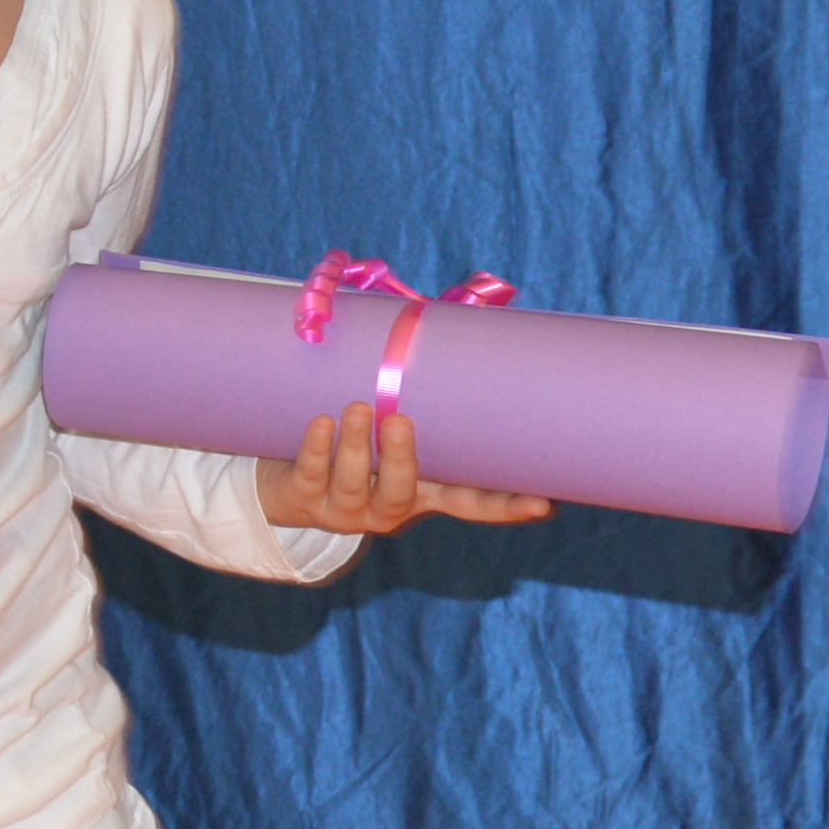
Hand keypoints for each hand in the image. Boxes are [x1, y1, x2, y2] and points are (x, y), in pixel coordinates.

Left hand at [260, 407, 552, 537]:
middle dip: (401, 459)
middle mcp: (387, 508)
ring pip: (354, 485)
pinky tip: (322, 421)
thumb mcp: (395, 425)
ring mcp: (345, 509)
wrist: (287, 482)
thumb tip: (467, 320)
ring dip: (355, 446)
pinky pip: (312, 476)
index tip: (542, 504)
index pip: (470, 504)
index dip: (505, 507)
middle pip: (403, 492)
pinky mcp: (303, 500)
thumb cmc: (360, 439)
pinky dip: (316, 448)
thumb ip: (428, 391)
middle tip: (400, 420)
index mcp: (423, 492)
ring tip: (357, 407)